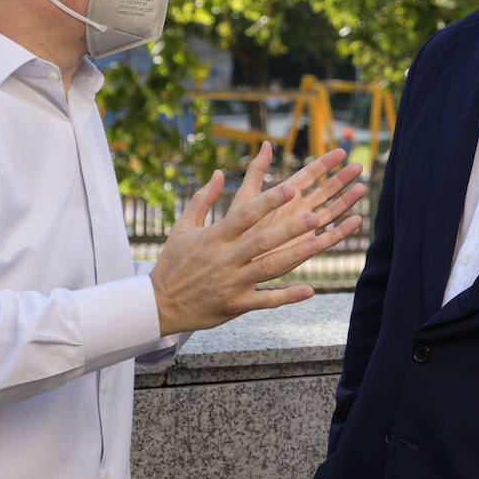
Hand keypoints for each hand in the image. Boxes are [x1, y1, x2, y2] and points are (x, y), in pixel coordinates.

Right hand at [149, 142, 364, 334]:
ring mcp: (232, 283)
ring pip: (269, 268)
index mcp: (214, 237)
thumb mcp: (183, 228)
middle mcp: (225, 259)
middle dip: (289, 228)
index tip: (290, 188)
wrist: (159, 304)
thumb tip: (220, 173)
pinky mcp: (236, 305)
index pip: (245, 215)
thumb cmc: (173, 262)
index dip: (268, 202)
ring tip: (319, 243)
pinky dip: (288, 297)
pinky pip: (266, 301)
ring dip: (296, 256)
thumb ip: (203, 199)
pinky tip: (310, 290)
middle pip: (262, 241)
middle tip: (314, 214)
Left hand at [229, 142, 365, 251]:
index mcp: (285, 195)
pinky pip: (328, 238)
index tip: (341, 151)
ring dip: (346, 200)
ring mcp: (303, 229)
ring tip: (362, 187)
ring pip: (330, 211)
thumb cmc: (235, 230)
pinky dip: (342, 230)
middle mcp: (298, 210)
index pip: (309, 175)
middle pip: (324, 191)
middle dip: (342, 179)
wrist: (233, 261)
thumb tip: (267, 143)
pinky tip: (356, 220)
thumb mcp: (245, 197)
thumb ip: (256, 171)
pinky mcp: (305, 248)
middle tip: (359, 166)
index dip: (325, 163)